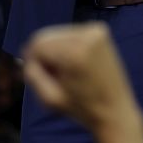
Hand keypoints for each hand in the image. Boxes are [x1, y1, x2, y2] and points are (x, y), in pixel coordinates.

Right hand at [22, 22, 136, 132]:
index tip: (41, 76)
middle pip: (47, 35)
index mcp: (74, 52)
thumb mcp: (49, 98)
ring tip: (66, 70)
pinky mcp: (100, 30)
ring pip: (57, 33)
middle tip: (54, 75)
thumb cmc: (82, 109)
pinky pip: (71, 33)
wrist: (116, 112)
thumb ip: (32, 74)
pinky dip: (67, 46)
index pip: (37, 43)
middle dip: (44, 53)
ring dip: (55, 49)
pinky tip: (76, 63)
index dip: (33, 60)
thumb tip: (26, 56)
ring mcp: (96, 30)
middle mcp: (86, 34)